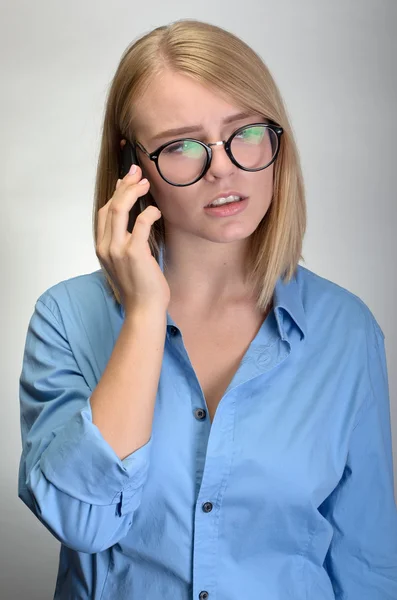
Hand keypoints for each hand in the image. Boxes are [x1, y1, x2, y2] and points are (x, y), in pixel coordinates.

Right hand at [96, 164, 170, 315]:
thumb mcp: (127, 262)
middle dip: (124, 186)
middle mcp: (105, 246)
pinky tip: (156, 210)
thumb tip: (135, 221)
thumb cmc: (140, 288)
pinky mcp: (134, 253)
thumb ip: (126, 242)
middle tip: (137, 173)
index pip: (103, 213)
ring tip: (145, 182)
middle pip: (110, 206)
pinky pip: (140, 223)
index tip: (126, 180)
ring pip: (119, 209)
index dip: (115, 193)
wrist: (144, 309)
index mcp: (102, 248)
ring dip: (132, 191)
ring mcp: (117, 249)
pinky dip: (149, 212)